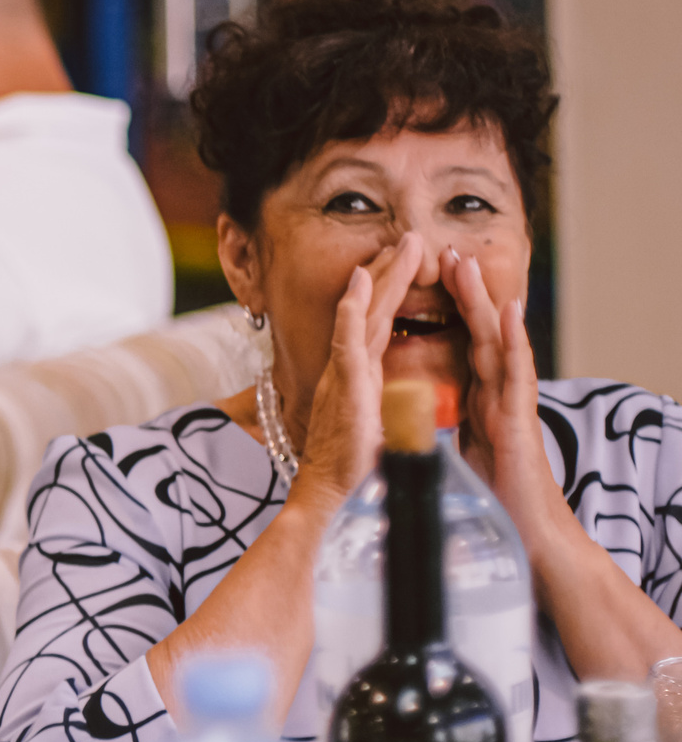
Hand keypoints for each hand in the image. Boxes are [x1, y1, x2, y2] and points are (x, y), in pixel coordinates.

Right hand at [290, 233, 426, 508]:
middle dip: (389, 274)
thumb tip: (407, 410)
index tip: (402, 268)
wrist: (333, 502)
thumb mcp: (381, 438)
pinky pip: (350, 336)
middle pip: (372, 312)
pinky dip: (354, 305)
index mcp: (360, 383)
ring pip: (366, 314)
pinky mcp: (347, 385)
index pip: (377, 329)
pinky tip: (361, 279)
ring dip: (382, 276)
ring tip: (400, 244)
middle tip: (406, 240)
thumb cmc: (356, 479)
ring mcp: (345, 375)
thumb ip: (392, 416)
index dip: (390, 298)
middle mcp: (349, 372)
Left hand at [446, 247, 569, 541]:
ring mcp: (509, 405)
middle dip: (462, 293)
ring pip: (495, 342)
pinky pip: (515, 373)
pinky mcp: (517, 421)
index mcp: (478, 401)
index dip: (444, 314)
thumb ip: (439, 430)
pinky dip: (513, 340)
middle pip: (476, 333)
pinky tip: (508, 313)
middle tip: (446, 253)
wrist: (524, 535)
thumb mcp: (453, 454)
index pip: (459, 346)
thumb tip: (414, 421)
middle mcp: (495, 396)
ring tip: (468, 265)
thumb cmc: (491, 498)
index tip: (427, 280)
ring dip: (482, 302)